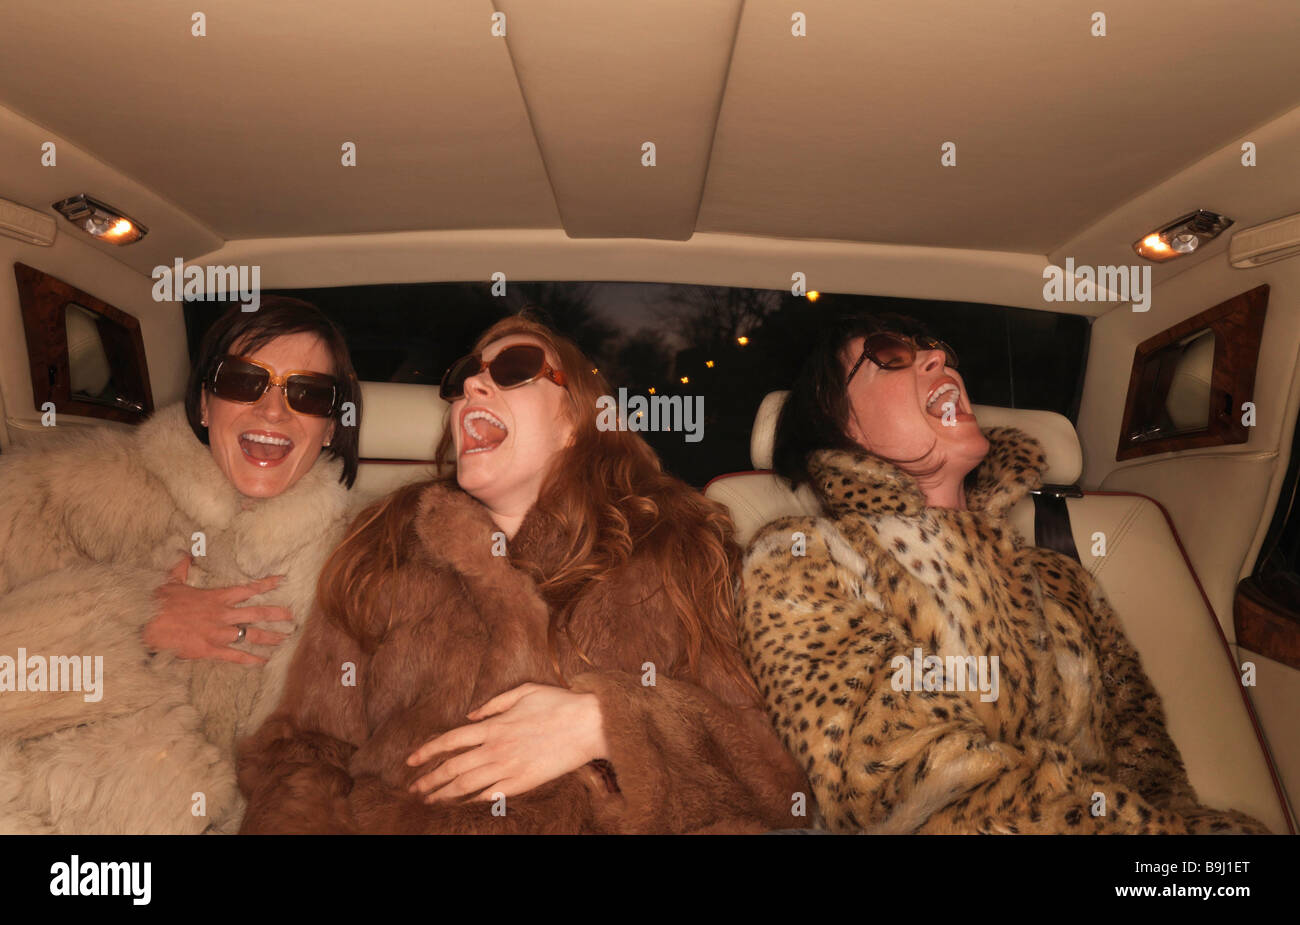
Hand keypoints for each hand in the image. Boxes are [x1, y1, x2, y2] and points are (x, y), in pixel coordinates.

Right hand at [143, 555, 291, 664]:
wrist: (146, 623)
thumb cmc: (159, 603)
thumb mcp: (172, 581)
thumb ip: (182, 568)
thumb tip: (185, 554)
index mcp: (216, 597)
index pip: (248, 589)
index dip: (267, 584)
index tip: (282, 580)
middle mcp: (222, 614)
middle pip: (257, 613)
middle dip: (276, 614)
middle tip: (292, 616)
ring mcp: (218, 633)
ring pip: (251, 635)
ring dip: (270, 637)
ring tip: (285, 639)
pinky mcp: (209, 650)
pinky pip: (235, 656)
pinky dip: (250, 659)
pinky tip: (263, 662)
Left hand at [405, 682, 607, 802]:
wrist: (588, 725)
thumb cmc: (558, 704)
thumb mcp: (524, 691)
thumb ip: (493, 703)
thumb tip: (470, 715)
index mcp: (493, 726)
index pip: (450, 740)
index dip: (427, 751)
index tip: (411, 760)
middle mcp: (496, 748)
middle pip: (452, 768)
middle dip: (429, 779)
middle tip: (414, 789)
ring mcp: (509, 768)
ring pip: (467, 785)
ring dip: (445, 794)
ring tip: (430, 800)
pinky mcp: (523, 782)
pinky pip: (491, 795)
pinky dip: (472, 801)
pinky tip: (461, 804)